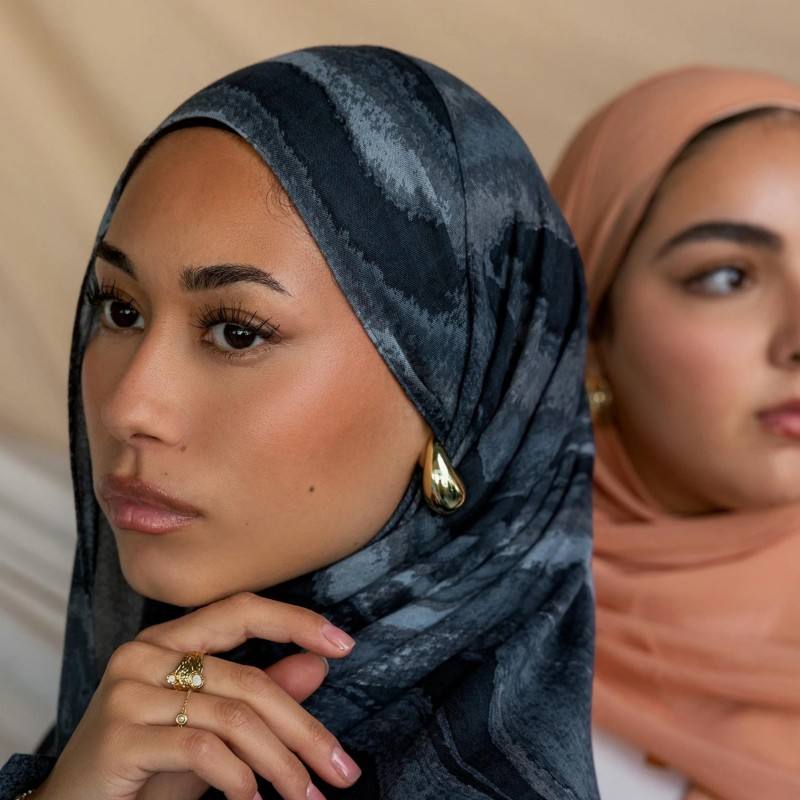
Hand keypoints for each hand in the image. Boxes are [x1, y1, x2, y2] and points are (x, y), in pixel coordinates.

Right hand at [37, 592, 360, 799]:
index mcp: (168, 640)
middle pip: (249, 679)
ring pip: (233, 717)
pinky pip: (203, 748)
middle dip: (304, 729)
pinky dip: (239, 779)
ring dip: (280, 764)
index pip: (241, 609)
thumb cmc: (145, 768)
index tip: (345, 644)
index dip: (295, 620)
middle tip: (341, 768)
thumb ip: (258, 696)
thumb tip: (317, 667)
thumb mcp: (211, 728)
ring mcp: (128, 692)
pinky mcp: (119, 736)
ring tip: (305, 796)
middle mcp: (145, 653)